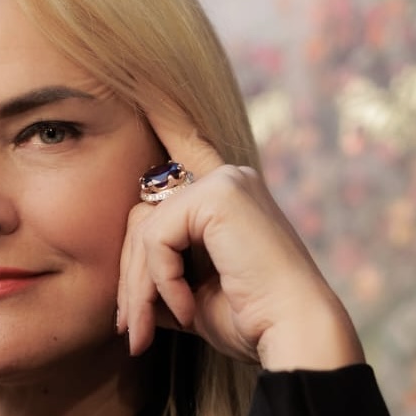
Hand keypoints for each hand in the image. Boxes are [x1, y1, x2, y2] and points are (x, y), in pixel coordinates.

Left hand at [116, 100, 363, 370]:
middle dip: (129, 280)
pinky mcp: (220, 194)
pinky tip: (186, 309)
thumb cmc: (252, 324)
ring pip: (142, 229)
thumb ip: (160, 278)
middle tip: (131, 331)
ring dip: (138, 290)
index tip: (140, 81)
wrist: (292, 333)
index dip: (162, 112)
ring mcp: (226, 181)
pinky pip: (156, 237)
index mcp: (227, 196)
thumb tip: (124, 292)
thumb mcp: (192, 297)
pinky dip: (161, 281)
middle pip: (142, 216)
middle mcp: (228, 179)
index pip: (182, 145)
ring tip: (146, 333)